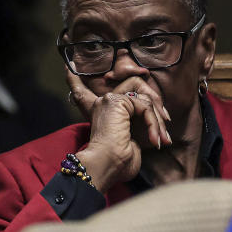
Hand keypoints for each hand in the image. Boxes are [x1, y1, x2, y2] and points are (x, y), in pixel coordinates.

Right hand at [66, 70, 171, 190]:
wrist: (107, 167)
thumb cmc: (118, 163)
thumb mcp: (132, 141)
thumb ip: (139, 124)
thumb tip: (161, 120)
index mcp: (102, 112)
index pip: (84, 90)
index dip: (75, 80)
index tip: (68, 64)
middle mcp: (102, 103)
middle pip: (136, 90)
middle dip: (156, 109)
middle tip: (163, 134)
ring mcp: (108, 100)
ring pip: (145, 100)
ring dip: (157, 122)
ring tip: (160, 141)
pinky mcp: (116, 101)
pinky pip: (145, 106)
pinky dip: (154, 123)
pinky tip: (153, 139)